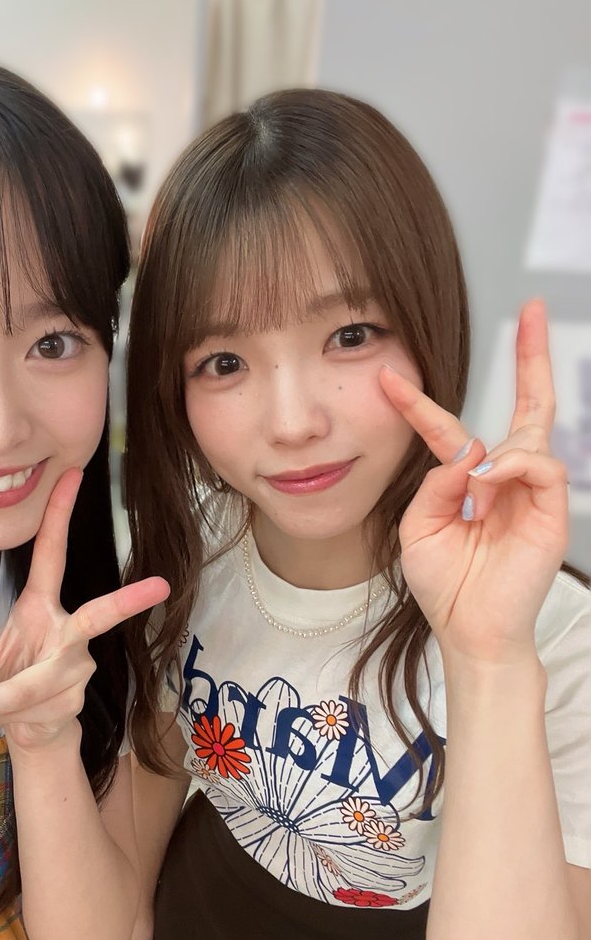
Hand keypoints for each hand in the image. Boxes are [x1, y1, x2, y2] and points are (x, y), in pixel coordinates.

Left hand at [0, 468, 169, 753]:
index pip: (52, 554)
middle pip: (99, 616)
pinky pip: (24, 710)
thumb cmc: (9, 678)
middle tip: (161, 585)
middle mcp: (69, 633)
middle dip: (127, 602)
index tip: (73, 474)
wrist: (37, 726)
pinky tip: (0, 722)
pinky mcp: (76, 701)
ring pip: (25, 687)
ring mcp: (79, 669)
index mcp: (42, 605)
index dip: (59, 515)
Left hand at [379, 299, 567, 660]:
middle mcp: (504, 478)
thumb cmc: (444, 584)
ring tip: (474, 498)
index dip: (418, 403)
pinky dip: (512, 468)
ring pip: (524, 436)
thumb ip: (435, 484)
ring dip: (492, 458)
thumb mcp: (419, 527)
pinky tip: (490, 489)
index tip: (387, 376)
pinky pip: (538, 464)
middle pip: (525, 406)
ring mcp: (531, 492)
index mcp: (468, 481)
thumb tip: (466, 454)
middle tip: (535, 309)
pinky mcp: (551, 510)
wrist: (468, 629)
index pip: (448, 428)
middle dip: (532, 357)